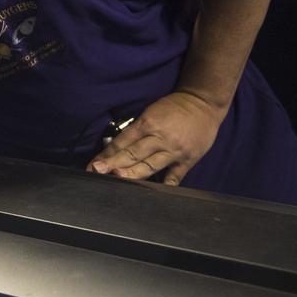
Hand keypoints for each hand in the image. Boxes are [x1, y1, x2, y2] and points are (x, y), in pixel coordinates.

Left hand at [86, 92, 225, 184]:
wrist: (203, 104)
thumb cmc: (173, 107)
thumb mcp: (151, 112)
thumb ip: (137, 130)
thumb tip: (118, 148)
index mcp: (147, 124)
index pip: (122, 141)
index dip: (107, 154)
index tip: (93, 164)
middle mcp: (159, 138)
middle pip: (133, 153)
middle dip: (113, 164)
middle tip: (97, 171)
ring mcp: (174, 150)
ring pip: (150, 165)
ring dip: (133, 173)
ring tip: (117, 178)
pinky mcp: (188, 160)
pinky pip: (174, 176)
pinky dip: (164, 185)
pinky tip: (152, 193)